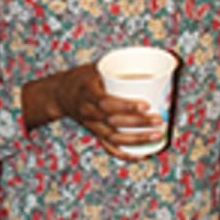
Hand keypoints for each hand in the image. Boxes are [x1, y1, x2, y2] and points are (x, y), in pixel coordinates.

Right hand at [23, 63, 164, 157]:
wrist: (61, 94)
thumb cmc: (83, 77)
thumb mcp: (95, 68)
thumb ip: (117, 67)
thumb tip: (147, 64)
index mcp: (86, 92)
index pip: (105, 102)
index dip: (125, 106)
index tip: (146, 104)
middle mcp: (87, 111)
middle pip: (112, 122)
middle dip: (137, 123)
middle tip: (158, 120)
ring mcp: (90, 124)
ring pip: (112, 137)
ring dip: (136, 139)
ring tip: (155, 135)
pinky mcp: (94, 133)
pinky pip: (108, 147)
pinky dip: (125, 154)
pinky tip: (141, 155)